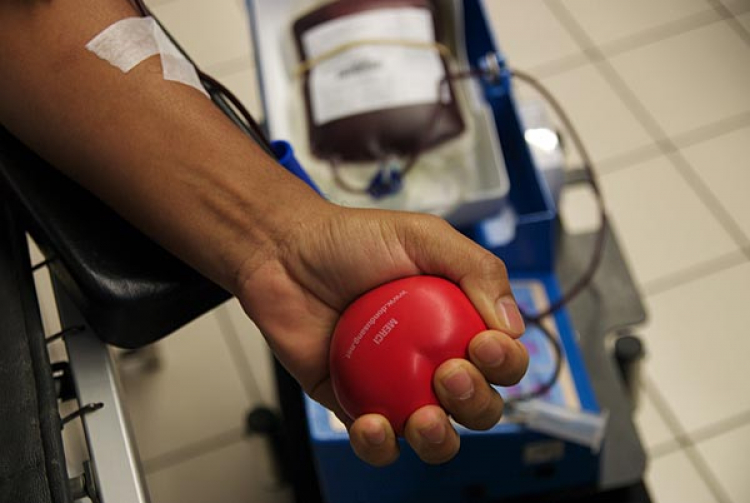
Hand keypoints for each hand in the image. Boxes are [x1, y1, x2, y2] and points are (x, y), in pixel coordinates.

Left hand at [235, 203, 528, 465]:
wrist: (284, 253)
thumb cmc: (353, 240)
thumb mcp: (423, 236)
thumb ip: (476, 268)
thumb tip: (512, 324)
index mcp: (458, 324)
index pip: (502, 359)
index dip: (506, 364)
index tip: (484, 345)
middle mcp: (432, 361)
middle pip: (478, 406)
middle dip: (476, 402)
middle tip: (448, 373)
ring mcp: (395, 387)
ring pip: (435, 436)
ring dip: (439, 439)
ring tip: (424, 417)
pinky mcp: (354, 405)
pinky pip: (378, 443)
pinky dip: (380, 444)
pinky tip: (373, 424)